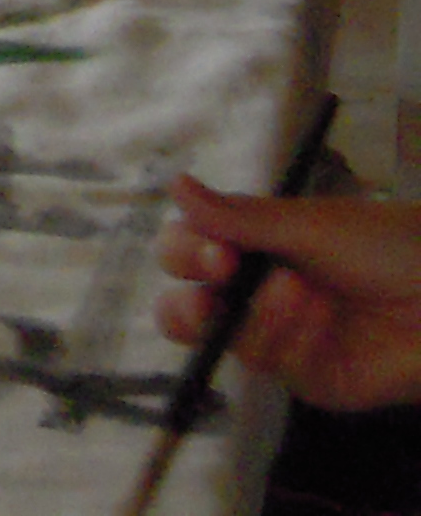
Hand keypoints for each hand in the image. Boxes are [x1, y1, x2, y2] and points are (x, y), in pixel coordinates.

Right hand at [156, 181, 420, 415]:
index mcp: (252, 247)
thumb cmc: (388, 247)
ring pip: (226, 342)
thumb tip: (173, 183)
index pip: (187, 251)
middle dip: (186, 308)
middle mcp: (257, 294)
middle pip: (184, 311)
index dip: (185, 253)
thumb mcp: (311, 225)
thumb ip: (239, 217)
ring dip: (259, 315)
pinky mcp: (312, 379)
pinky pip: (277, 367)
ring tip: (301, 292)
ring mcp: (282, 340)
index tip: (215, 254)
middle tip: (211, 299)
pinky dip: (295, 340)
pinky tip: (327, 320)